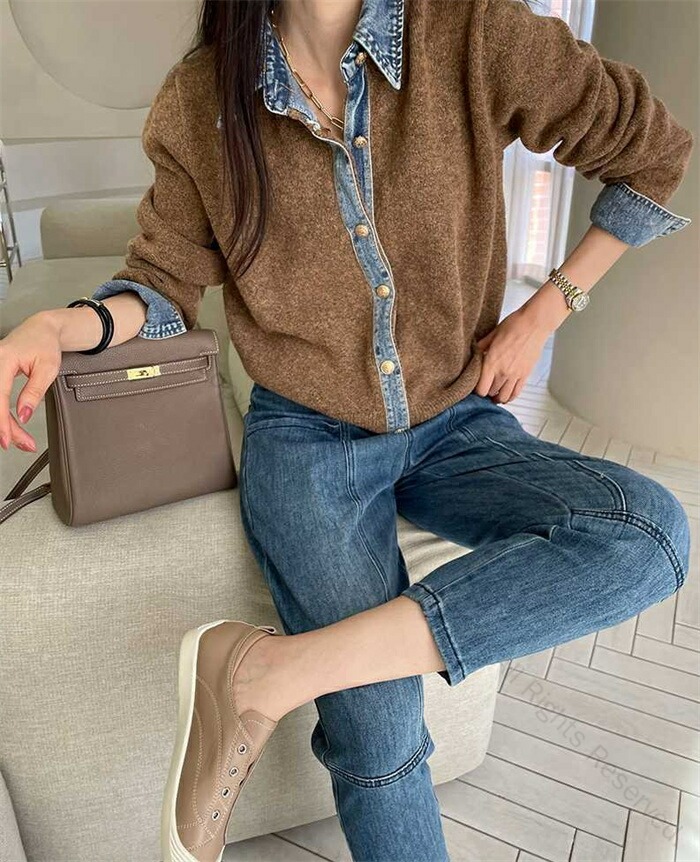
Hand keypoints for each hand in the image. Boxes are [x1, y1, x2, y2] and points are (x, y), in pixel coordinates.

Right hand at [0, 312, 62, 451]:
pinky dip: (3, 417)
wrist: (41, 330)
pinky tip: (12, 429)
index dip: (2, 421)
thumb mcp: (47, 369)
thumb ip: (34, 392)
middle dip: (6, 428)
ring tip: (22, 440)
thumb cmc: (45, 344)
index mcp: (3, 360)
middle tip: (24, 444)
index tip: (8, 439)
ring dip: (4, 425)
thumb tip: (23, 415)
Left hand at [474, 307, 551, 403]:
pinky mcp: (526, 374)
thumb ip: (482, 346)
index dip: (477, 390)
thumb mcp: (492, 334)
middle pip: (491, 393)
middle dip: (487, 392)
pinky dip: (511, 396)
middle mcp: (503, 372)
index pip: (481, 389)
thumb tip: (475, 351)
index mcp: (491, 362)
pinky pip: (517, 392)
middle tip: (485, 388)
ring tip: (495, 394)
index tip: (476, 386)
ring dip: (498, 397)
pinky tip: (507, 394)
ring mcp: (515, 375)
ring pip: (504, 397)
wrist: (535, 323)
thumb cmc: (515, 325)